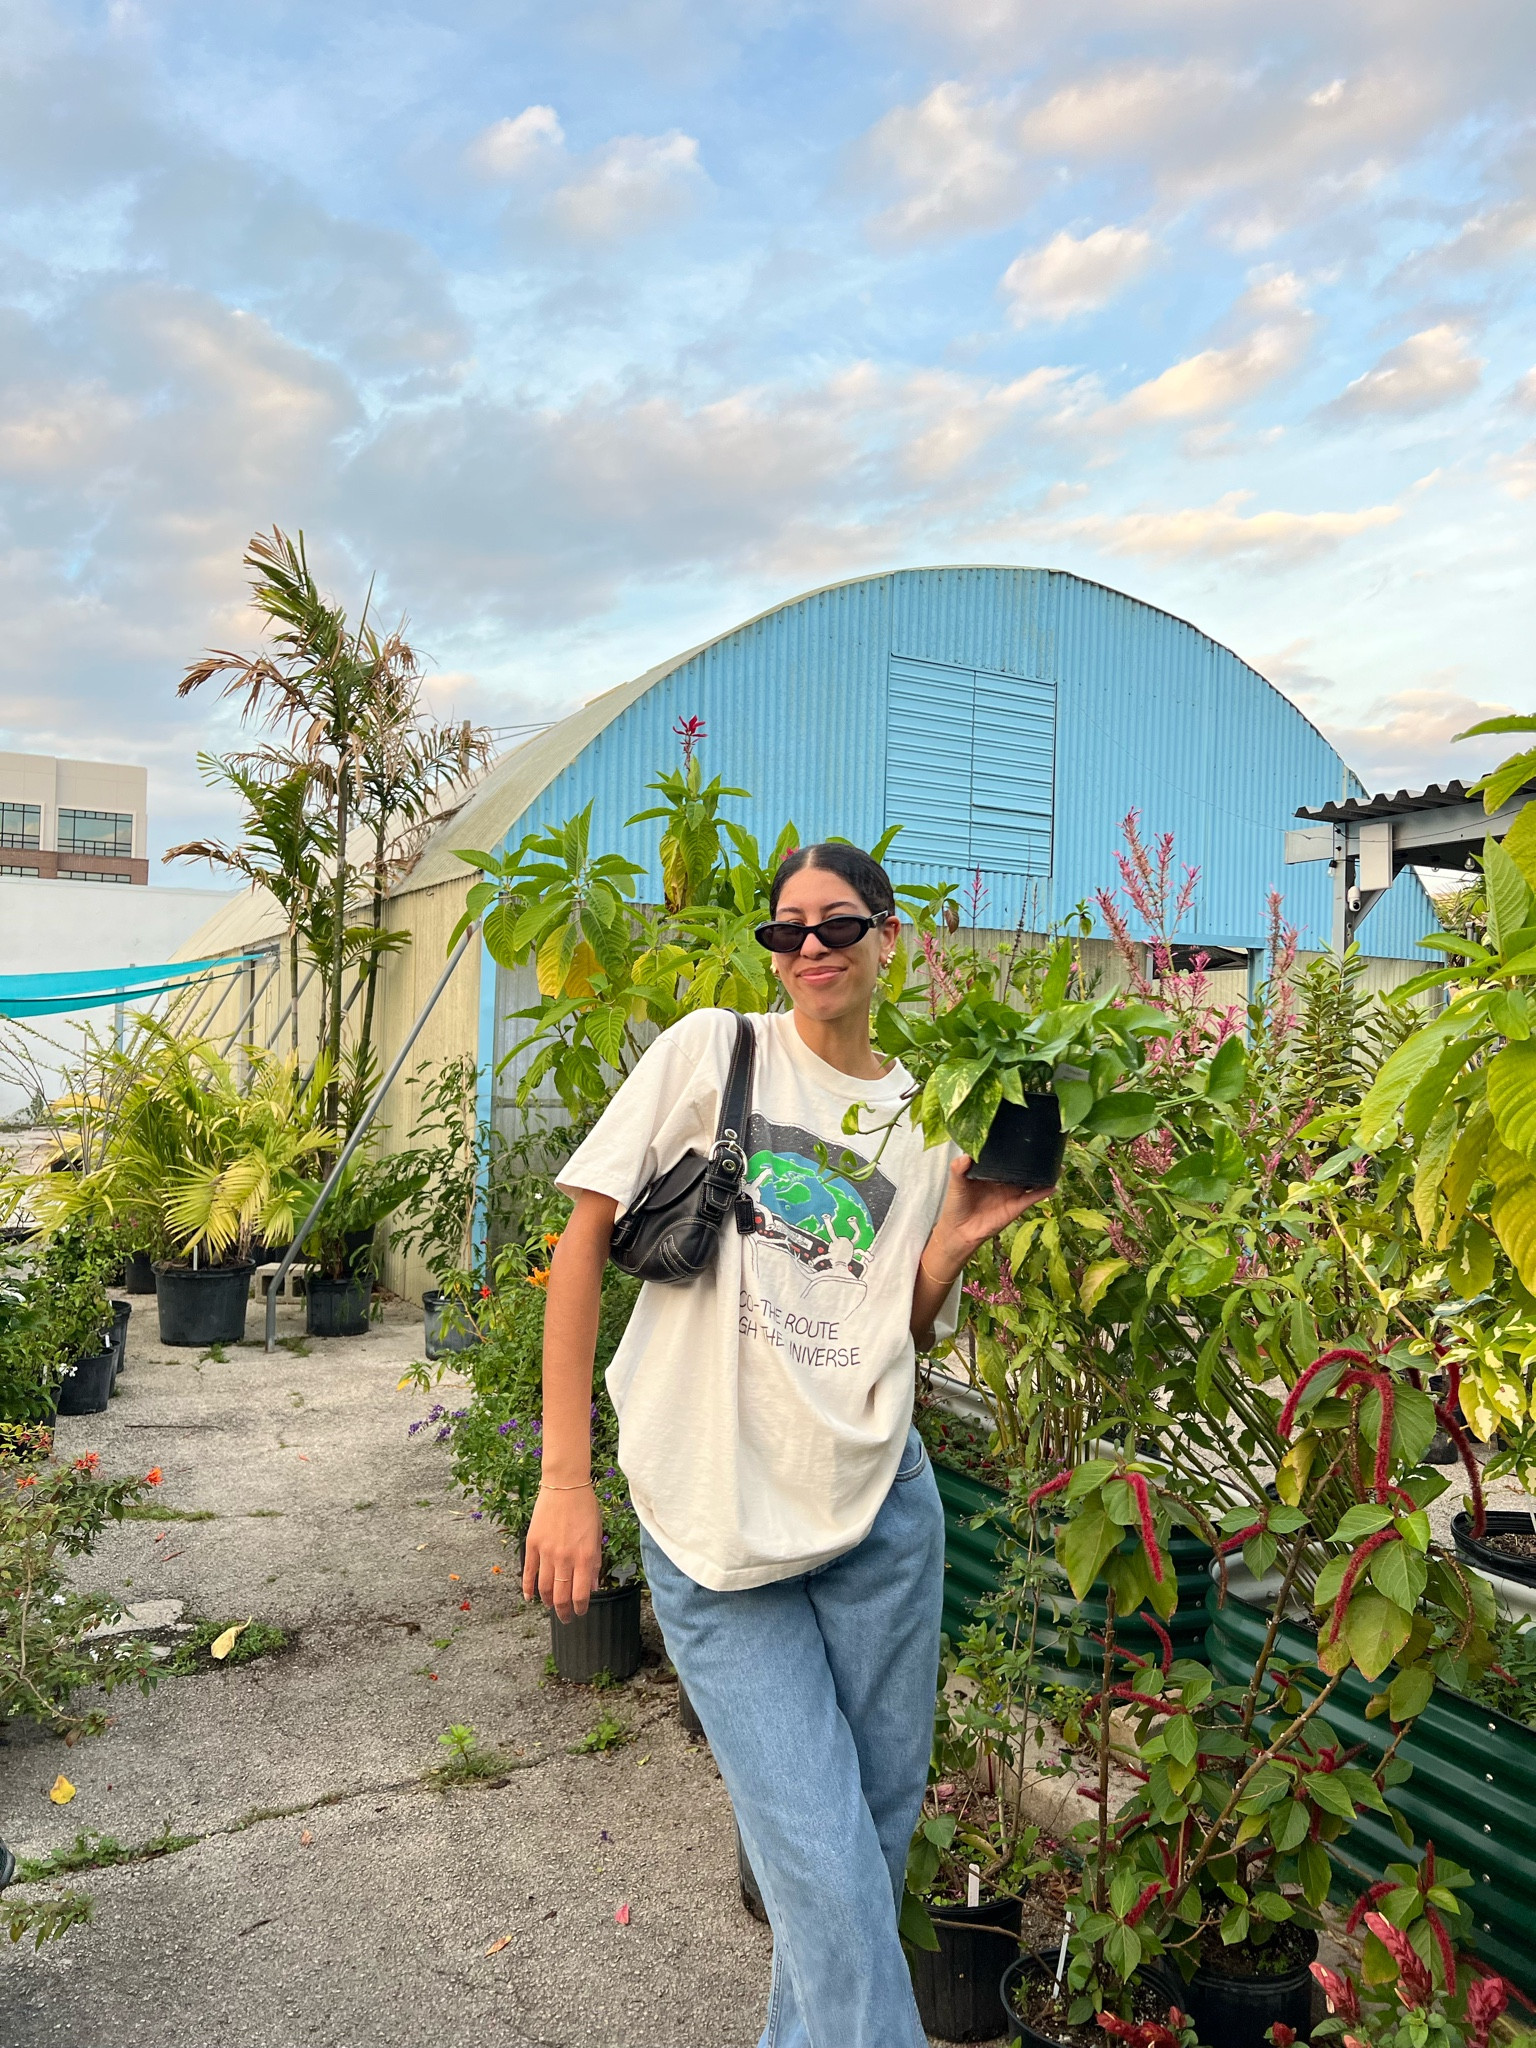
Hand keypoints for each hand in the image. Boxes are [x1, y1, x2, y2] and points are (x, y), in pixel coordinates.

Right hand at [522, 1484, 602, 1621]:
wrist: (565, 1486)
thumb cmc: (585, 1508)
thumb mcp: (597, 1536)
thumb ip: (594, 1563)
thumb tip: (592, 1586)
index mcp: (585, 1556)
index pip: (581, 1594)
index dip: (580, 1608)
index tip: (580, 1612)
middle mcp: (566, 1558)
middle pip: (562, 1596)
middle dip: (564, 1611)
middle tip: (565, 1617)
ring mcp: (547, 1552)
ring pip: (544, 1588)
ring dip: (548, 1601)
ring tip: (551, 1606)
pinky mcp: (532, 1545)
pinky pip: (529, 1572)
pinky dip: (527, 1588)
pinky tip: (529, 1598)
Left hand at [931, 1156, 1055, 1267]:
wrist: (959, 1231)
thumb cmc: (956, 1205)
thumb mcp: (956, 1183)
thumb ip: (959, 1169)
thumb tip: (965, 1156)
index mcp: (991, 1171)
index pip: (1005, 1156)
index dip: (1014, 1147)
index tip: (1024, 1133)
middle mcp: (1004, 1181)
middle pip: (1023, 1167)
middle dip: (1035, 1158)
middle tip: (1049, 1145)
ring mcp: (1012, 1193)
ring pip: (1032, 1181)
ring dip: (1045, 1174)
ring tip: (1059, 1164)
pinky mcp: (1016, 1206)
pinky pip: (1033, 1198)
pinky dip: (1044, 1192)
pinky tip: (1054, 1185)